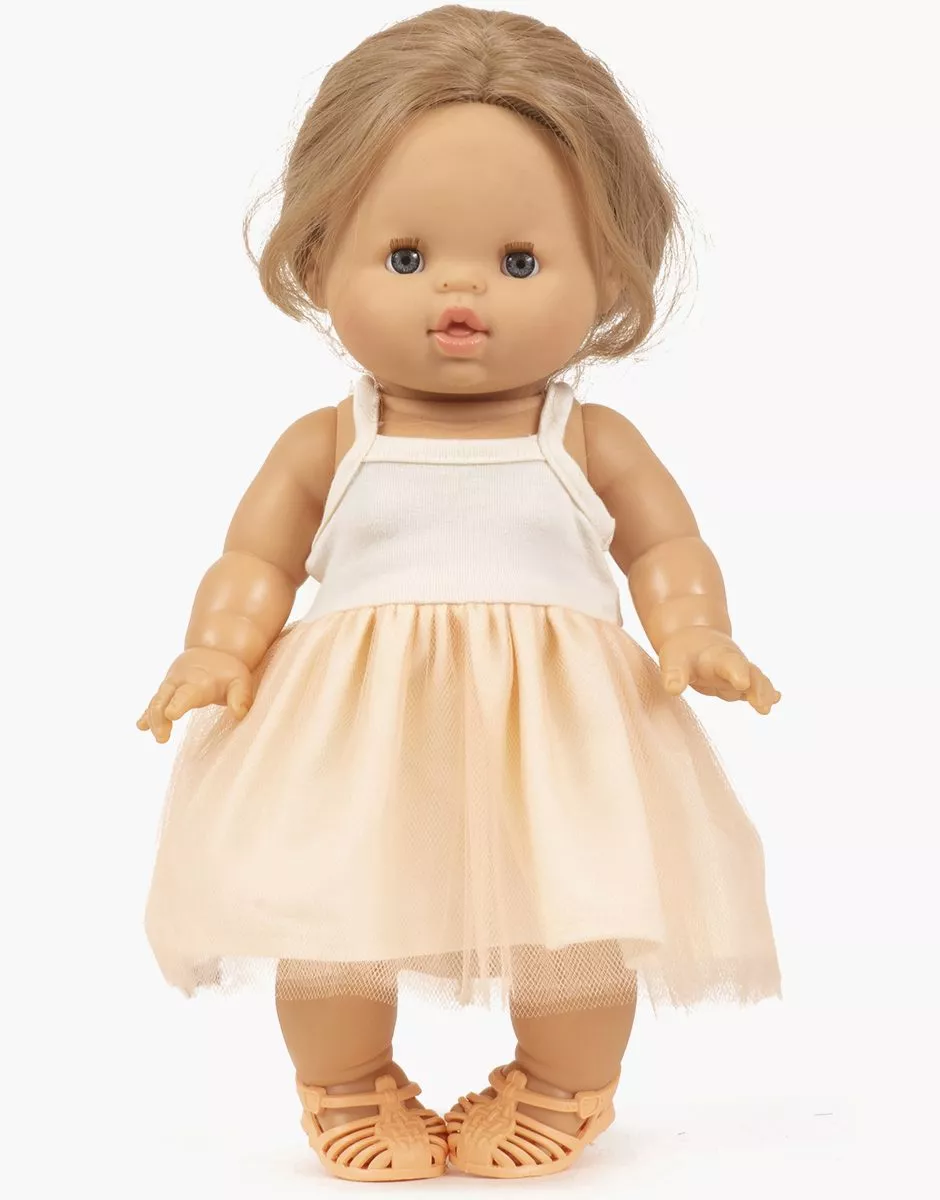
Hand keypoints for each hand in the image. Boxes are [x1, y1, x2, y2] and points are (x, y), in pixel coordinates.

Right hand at [136, 647, 253, 742]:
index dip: (178, 704)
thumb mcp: (240, 680)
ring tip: (160, 738)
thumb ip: (240, 696)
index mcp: (199, 681)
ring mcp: (170, 686)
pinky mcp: (166, 691)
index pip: (186, 693)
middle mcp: (180, 682)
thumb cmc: (228, 671)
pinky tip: (141, 726)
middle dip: (159, 717)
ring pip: (155, 701)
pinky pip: (153, 703)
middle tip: (162, 737)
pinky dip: (147, 714)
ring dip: (152, 719)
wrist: (214, 652)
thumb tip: (239, 713)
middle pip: (163, 698)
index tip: (171, 714)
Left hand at [658, 627, 779, 714]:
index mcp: (716, 655)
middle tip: (762, 704)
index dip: (736, 672)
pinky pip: (756, 688)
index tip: (742, 683)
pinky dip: (766, 693)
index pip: (729, 663)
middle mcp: (733, 663)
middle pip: (750, 672)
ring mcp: (739, 673)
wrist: (693, 641)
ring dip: (764, 693)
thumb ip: (673, 673)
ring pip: (757, 681)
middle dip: (758, 687)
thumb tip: (673, 689)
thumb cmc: (683, 651)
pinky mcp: (740, 684)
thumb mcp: (673, 659)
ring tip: (767, 708)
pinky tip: (776, 699)